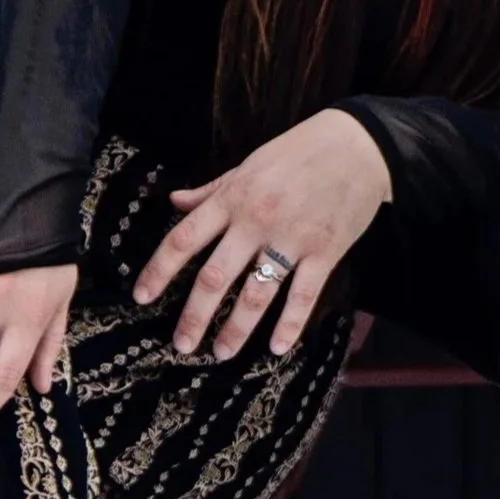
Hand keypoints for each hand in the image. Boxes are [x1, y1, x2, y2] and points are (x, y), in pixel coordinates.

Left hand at [133, 109, 390, 360]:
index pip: (184, 239)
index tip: (141, 298)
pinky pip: (303, 295)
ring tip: (221, 353)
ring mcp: (291, 238)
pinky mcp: (325, 251)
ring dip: (236, 329)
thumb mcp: (247, 165)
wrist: (358, 145)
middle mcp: (255, 221)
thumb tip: (174, 202)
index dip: (159, 271)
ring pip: (256, 293)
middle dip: (195, 316)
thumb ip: (211, 190)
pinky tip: (277, 349)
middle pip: (215, 276)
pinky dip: (290, 325)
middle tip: (181, 346)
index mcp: (232, 198)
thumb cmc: (299, 152)